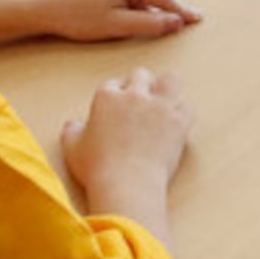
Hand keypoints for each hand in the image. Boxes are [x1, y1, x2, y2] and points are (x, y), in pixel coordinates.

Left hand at [27, 0, 201, 42]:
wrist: (44, 6)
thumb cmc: (76, 16)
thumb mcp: (117, 25)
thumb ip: (150, 24)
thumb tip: (175, 22)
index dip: (180, 12)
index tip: (197, 18)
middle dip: (159, 13)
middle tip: (165, 29)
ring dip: (141, 12)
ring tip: (120, 26)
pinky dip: (131, 7)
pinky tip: (118, 18)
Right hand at [60, 66, 193, 221]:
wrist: (126, 184)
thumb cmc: (97, 168)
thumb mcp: (72, 148)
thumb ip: (71, 131)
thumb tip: (73, 123)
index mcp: (107, 97)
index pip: (112, 84)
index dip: (116, 95)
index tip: (118, 106)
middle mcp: (134, 95)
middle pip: (141, 75)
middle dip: (141, 85)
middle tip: (141, 103)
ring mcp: (159, 106)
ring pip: (170, 80)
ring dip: (167, 88)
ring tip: (163, 102)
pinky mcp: (179, 121)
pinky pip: (187, 106)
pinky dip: (182, 113)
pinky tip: (176, 123)